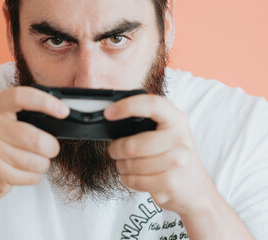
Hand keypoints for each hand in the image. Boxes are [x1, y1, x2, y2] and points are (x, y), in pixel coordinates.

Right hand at [0, 87, 69, 203]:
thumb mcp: (3, 122)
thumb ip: (25, 116)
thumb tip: (61, 115)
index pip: (21, 97)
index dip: (46, 102)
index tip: (64, 111)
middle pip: (37, 140)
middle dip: (51, 148)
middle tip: (50, 149)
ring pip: (37, 161)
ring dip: (42, 165)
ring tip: (31, 162)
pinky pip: (30, 176)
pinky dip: (33, 177)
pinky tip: (21, 172)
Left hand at [104, 94, 215, 215]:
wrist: (196, 189)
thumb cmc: (174, 157)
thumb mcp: (168, 132)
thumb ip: (148, 121)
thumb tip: (115, 113)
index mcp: (176, 119)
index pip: (151, 104)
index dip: (127, 106)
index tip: (109, 113)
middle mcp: (179, 138)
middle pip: (133, 144)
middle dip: (116, 149)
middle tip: (115, 150)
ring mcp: (177, 161)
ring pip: (131, 164)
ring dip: (121, 166)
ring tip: (127, 165)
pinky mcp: (170, 182)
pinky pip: (134, 180)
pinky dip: (128, 179)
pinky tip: (134, 176)